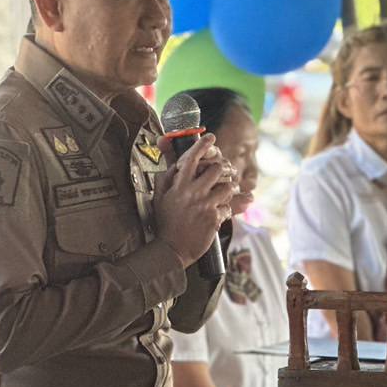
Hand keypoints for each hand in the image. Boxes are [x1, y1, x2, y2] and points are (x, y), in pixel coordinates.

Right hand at [153, 135, 231, 265]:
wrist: (171, 250)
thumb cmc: (165, 223)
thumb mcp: (158, 199)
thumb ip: (165, 180)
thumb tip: (174, 166)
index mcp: (179, 186)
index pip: (192, 159)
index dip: (203, 145)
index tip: (210, 137)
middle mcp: (193, 193)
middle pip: (217, 169)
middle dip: (221, 168)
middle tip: (221, 172)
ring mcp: (205, 206)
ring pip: (227, 187)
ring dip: (228, 188)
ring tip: (225, 192)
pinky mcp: (215, 219)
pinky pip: (228, 207)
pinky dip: (225, 210)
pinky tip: (218, 214)